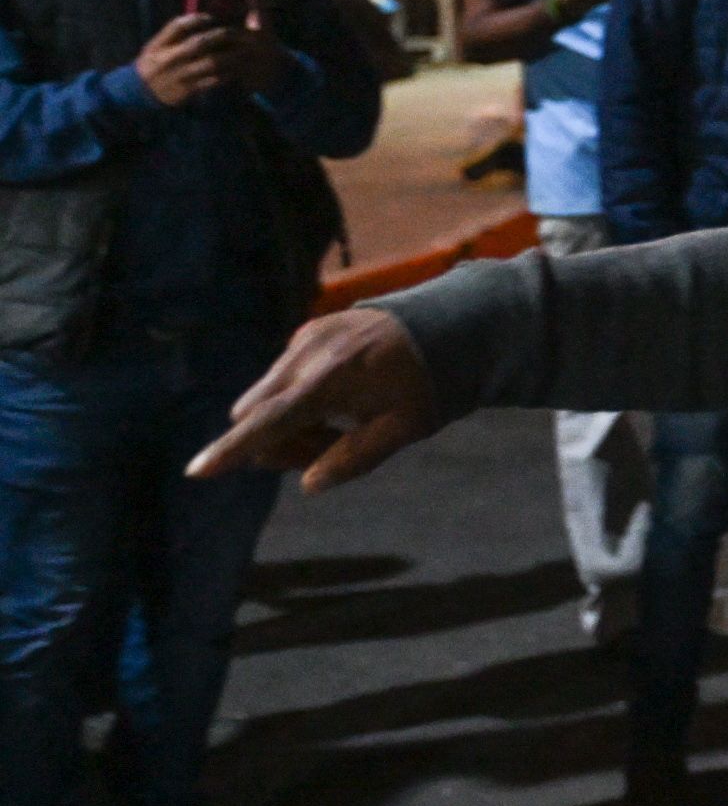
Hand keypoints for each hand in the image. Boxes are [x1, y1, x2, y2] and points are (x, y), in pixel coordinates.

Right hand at [133, 13, 250, 107]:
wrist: (140, 93)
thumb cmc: (153, 63)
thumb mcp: (155, 46)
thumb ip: (173, 33)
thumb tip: (199, 17)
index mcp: (159, 45)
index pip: (177, 26)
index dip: (196, 19)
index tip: (211, 16)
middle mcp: (169, 59)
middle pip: (199, 42)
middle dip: (221, 35)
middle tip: (238, 31)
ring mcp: (180, 75)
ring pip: (210, 62)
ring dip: (231, 55)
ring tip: (245, 50)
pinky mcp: (189, 90)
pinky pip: (212, 81)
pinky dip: (227, 74)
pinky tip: (237, 69)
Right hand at [188, 309, 439, 493]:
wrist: (454, 321)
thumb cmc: (433, 381)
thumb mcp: (404, 427)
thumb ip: (355, 457)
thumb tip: (310, 484)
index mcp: (329, 380)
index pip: (269, 423)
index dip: (232, 451)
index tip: (196, 471)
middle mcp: (307, 354)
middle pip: (257, 414)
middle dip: (276, 441)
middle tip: (330, 447)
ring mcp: (306, 337)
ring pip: (268, 394)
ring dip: (289, 420)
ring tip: (346, 420)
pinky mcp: (311, 330)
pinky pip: (285, 374)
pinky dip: (299, 396)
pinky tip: (344, 396)